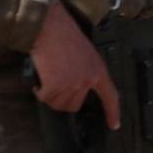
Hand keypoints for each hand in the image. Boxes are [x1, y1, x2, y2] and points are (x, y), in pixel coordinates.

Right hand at [27, 2, 119, 127]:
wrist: (50, 26)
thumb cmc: (64, 34)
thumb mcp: (85, 53)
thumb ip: (86, 70)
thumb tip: (76, 87)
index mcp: (99, 71)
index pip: (111, 97)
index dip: (113, 113)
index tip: (114, 125)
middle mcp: (88, 80)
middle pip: (75, 105)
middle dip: (63, 99)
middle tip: (55, 86)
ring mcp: (72, 84)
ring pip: (59, 104)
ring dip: (50, 96)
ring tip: (46, 81)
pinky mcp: (56, 85)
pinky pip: (46, 98)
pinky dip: (40, 92)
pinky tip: (38, 84)